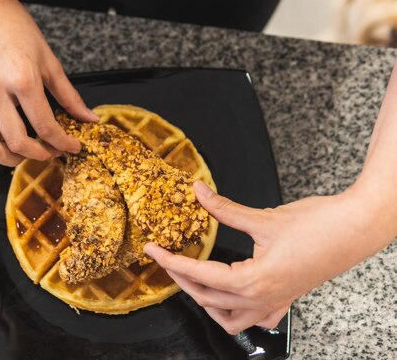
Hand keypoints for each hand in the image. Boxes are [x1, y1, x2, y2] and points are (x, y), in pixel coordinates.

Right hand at [0, 0, 97, 165]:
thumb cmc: (16, 30)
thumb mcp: (49, 60)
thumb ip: (69, 95)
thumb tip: (88, 118)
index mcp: (22, 80)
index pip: (45, 126)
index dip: (63, 143)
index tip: (72, 147)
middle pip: (17, 142)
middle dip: (40, 154)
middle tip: (52, 152)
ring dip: (10, 159)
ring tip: (25, 154)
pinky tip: (0, 144)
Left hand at [145, 180, 383, 334]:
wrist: (357, 229)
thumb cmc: (318, 225)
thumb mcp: (263, 217)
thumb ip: (225, 208)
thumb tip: (198, 192)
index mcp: (253, 281)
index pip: (200, 275)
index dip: (171, 261)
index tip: (153, 251)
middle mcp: (262, 298)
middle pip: (208, 299)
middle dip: (182, 279)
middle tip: (167, 259)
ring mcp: (276, 302)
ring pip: (230, 318)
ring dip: (207, 303)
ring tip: (193, 281)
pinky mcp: (287, 298)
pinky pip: (255, 318)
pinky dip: (236, 313)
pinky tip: (230, 299)